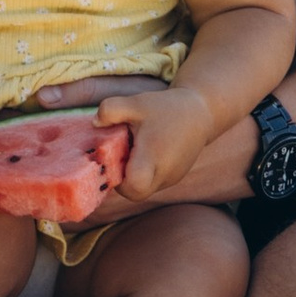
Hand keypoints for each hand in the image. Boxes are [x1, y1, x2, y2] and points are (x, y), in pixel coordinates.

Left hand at [91, 109, 258, 215]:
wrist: (201, 114)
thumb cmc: (165, 108)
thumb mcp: (135, 103)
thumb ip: (110, 110)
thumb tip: (94, 124)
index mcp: (155, 156)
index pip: (134, 187)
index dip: (117, 178)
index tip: (114, 157)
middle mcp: (165, 173)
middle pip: (135, 193)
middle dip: (121, 178)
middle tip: (120, 154)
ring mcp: (171, 179)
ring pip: (144, 190)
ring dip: (133, 175)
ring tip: (135, 149)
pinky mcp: (173, 178)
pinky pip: (152, 184)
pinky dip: (144, 173)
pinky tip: (145, 152)